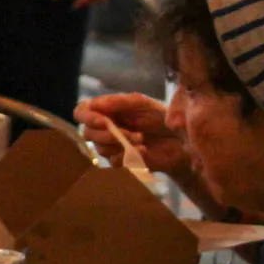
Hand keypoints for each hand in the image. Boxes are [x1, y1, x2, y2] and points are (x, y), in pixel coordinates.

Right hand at [75, 93, 191, 177]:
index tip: (103, 121)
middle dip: (107, 134)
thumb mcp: (141, 103)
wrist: (181, 140)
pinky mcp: (122, 161)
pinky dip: (128, 155)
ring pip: (100, 148)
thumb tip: (92, 104)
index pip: (81, 112)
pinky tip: (143, 150)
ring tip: (142, 139)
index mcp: (106, 110)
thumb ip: (117, 102)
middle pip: (87, 133)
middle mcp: (104, 128)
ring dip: (121, 143)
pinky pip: (113, 162)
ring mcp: (112, 146)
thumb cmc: (161, 116)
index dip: (87, 117)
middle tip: (130, 132)